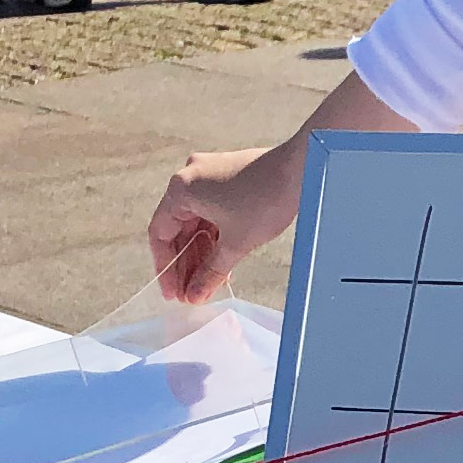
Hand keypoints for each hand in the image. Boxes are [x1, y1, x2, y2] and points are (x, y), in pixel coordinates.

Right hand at [150, 142, 296, 307]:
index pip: (160, 234)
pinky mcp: (227, 179)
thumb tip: (195, 294)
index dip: (165, 267)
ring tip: (206, 285)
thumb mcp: (235, 243)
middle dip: (185, 264)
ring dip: (201, 254)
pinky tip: (220, 264)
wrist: (302, 168)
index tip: (173, 292)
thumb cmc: (267, 198)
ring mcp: (209, 177)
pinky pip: (212, 214)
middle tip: (190, 294)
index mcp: (181, 189)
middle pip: (178, 229)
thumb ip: (210, 271)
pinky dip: (214, 238)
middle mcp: (190, 178)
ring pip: (196, 223)